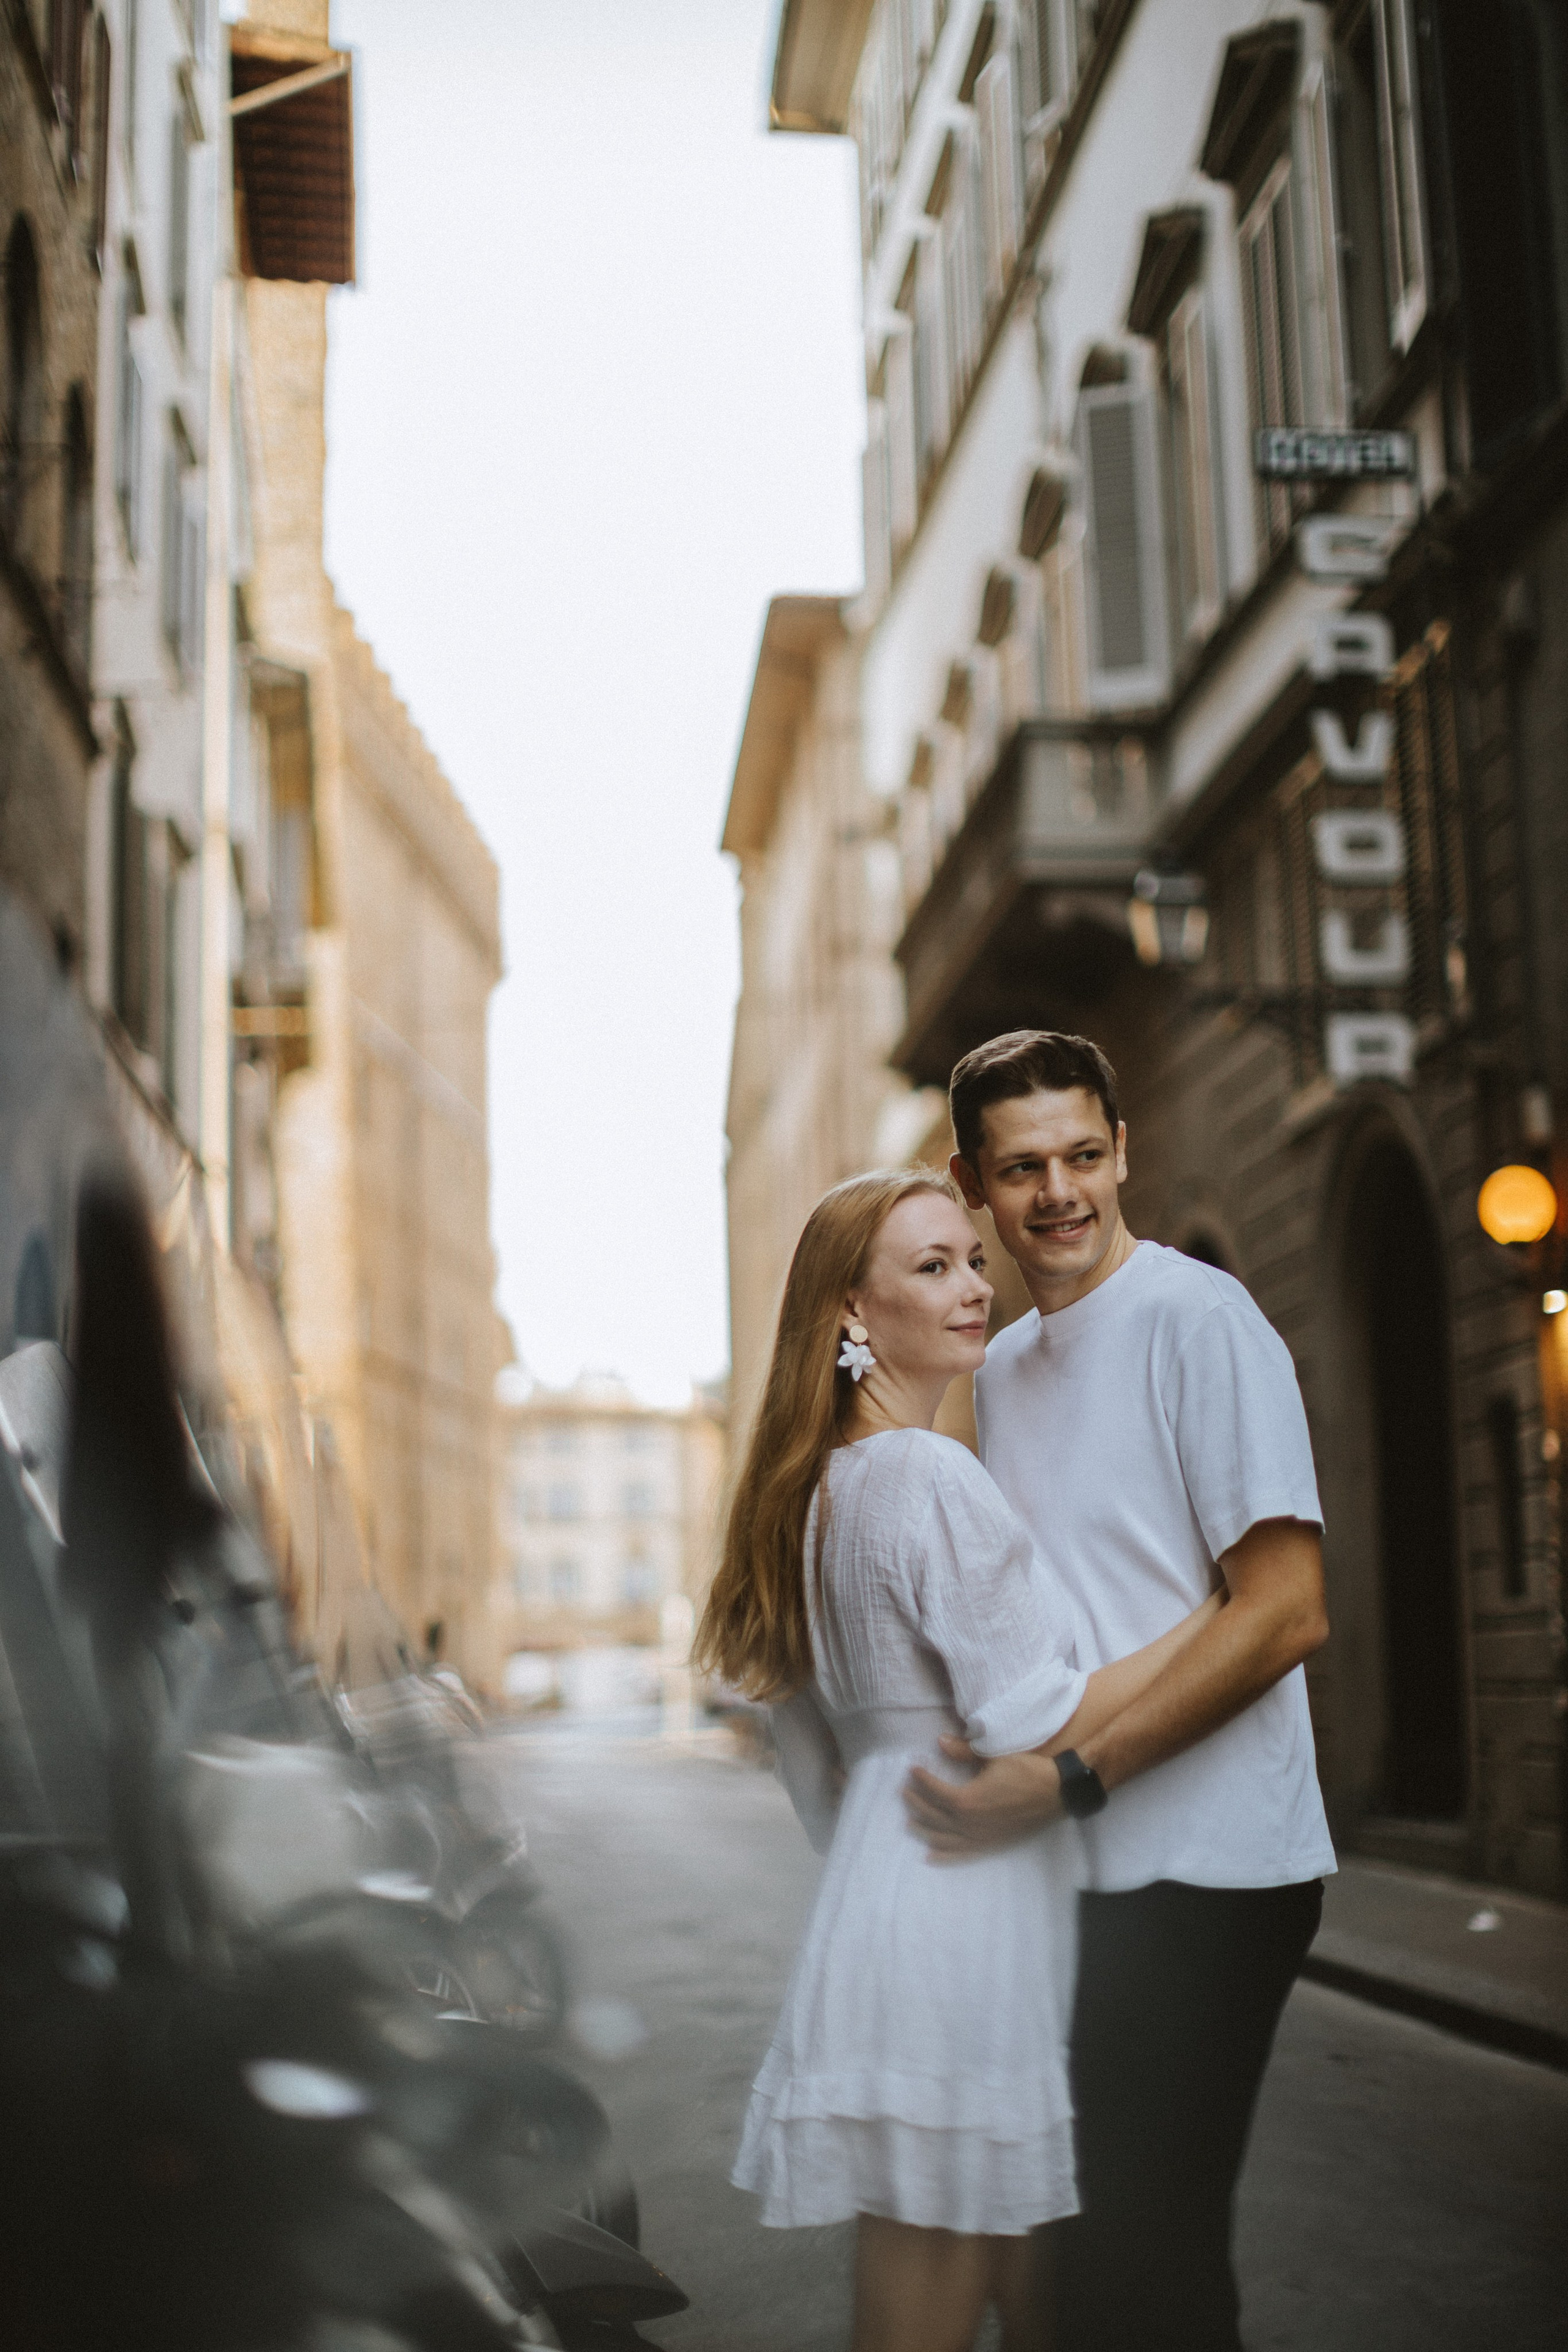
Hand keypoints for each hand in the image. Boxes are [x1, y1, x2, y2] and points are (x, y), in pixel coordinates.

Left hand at [903, 1739, 1064, 1857]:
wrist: (1056, 1792)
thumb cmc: (1025, 1771)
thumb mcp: (992, 1757)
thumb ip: (963, 1751)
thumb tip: (940, 1741)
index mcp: (968, 1801)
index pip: (935, 1792)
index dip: (921, 1780)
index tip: (912, 1769)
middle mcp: (970, 1825)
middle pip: (934, 1816)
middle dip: (916, 1804)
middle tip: (904, 1792)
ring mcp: (981, 1838)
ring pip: (943, 1838)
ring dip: (924, 1830)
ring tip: (910, 1822)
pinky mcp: (991, 1845)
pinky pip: (962, 1854)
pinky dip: (944, 1855)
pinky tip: (930, 1855)